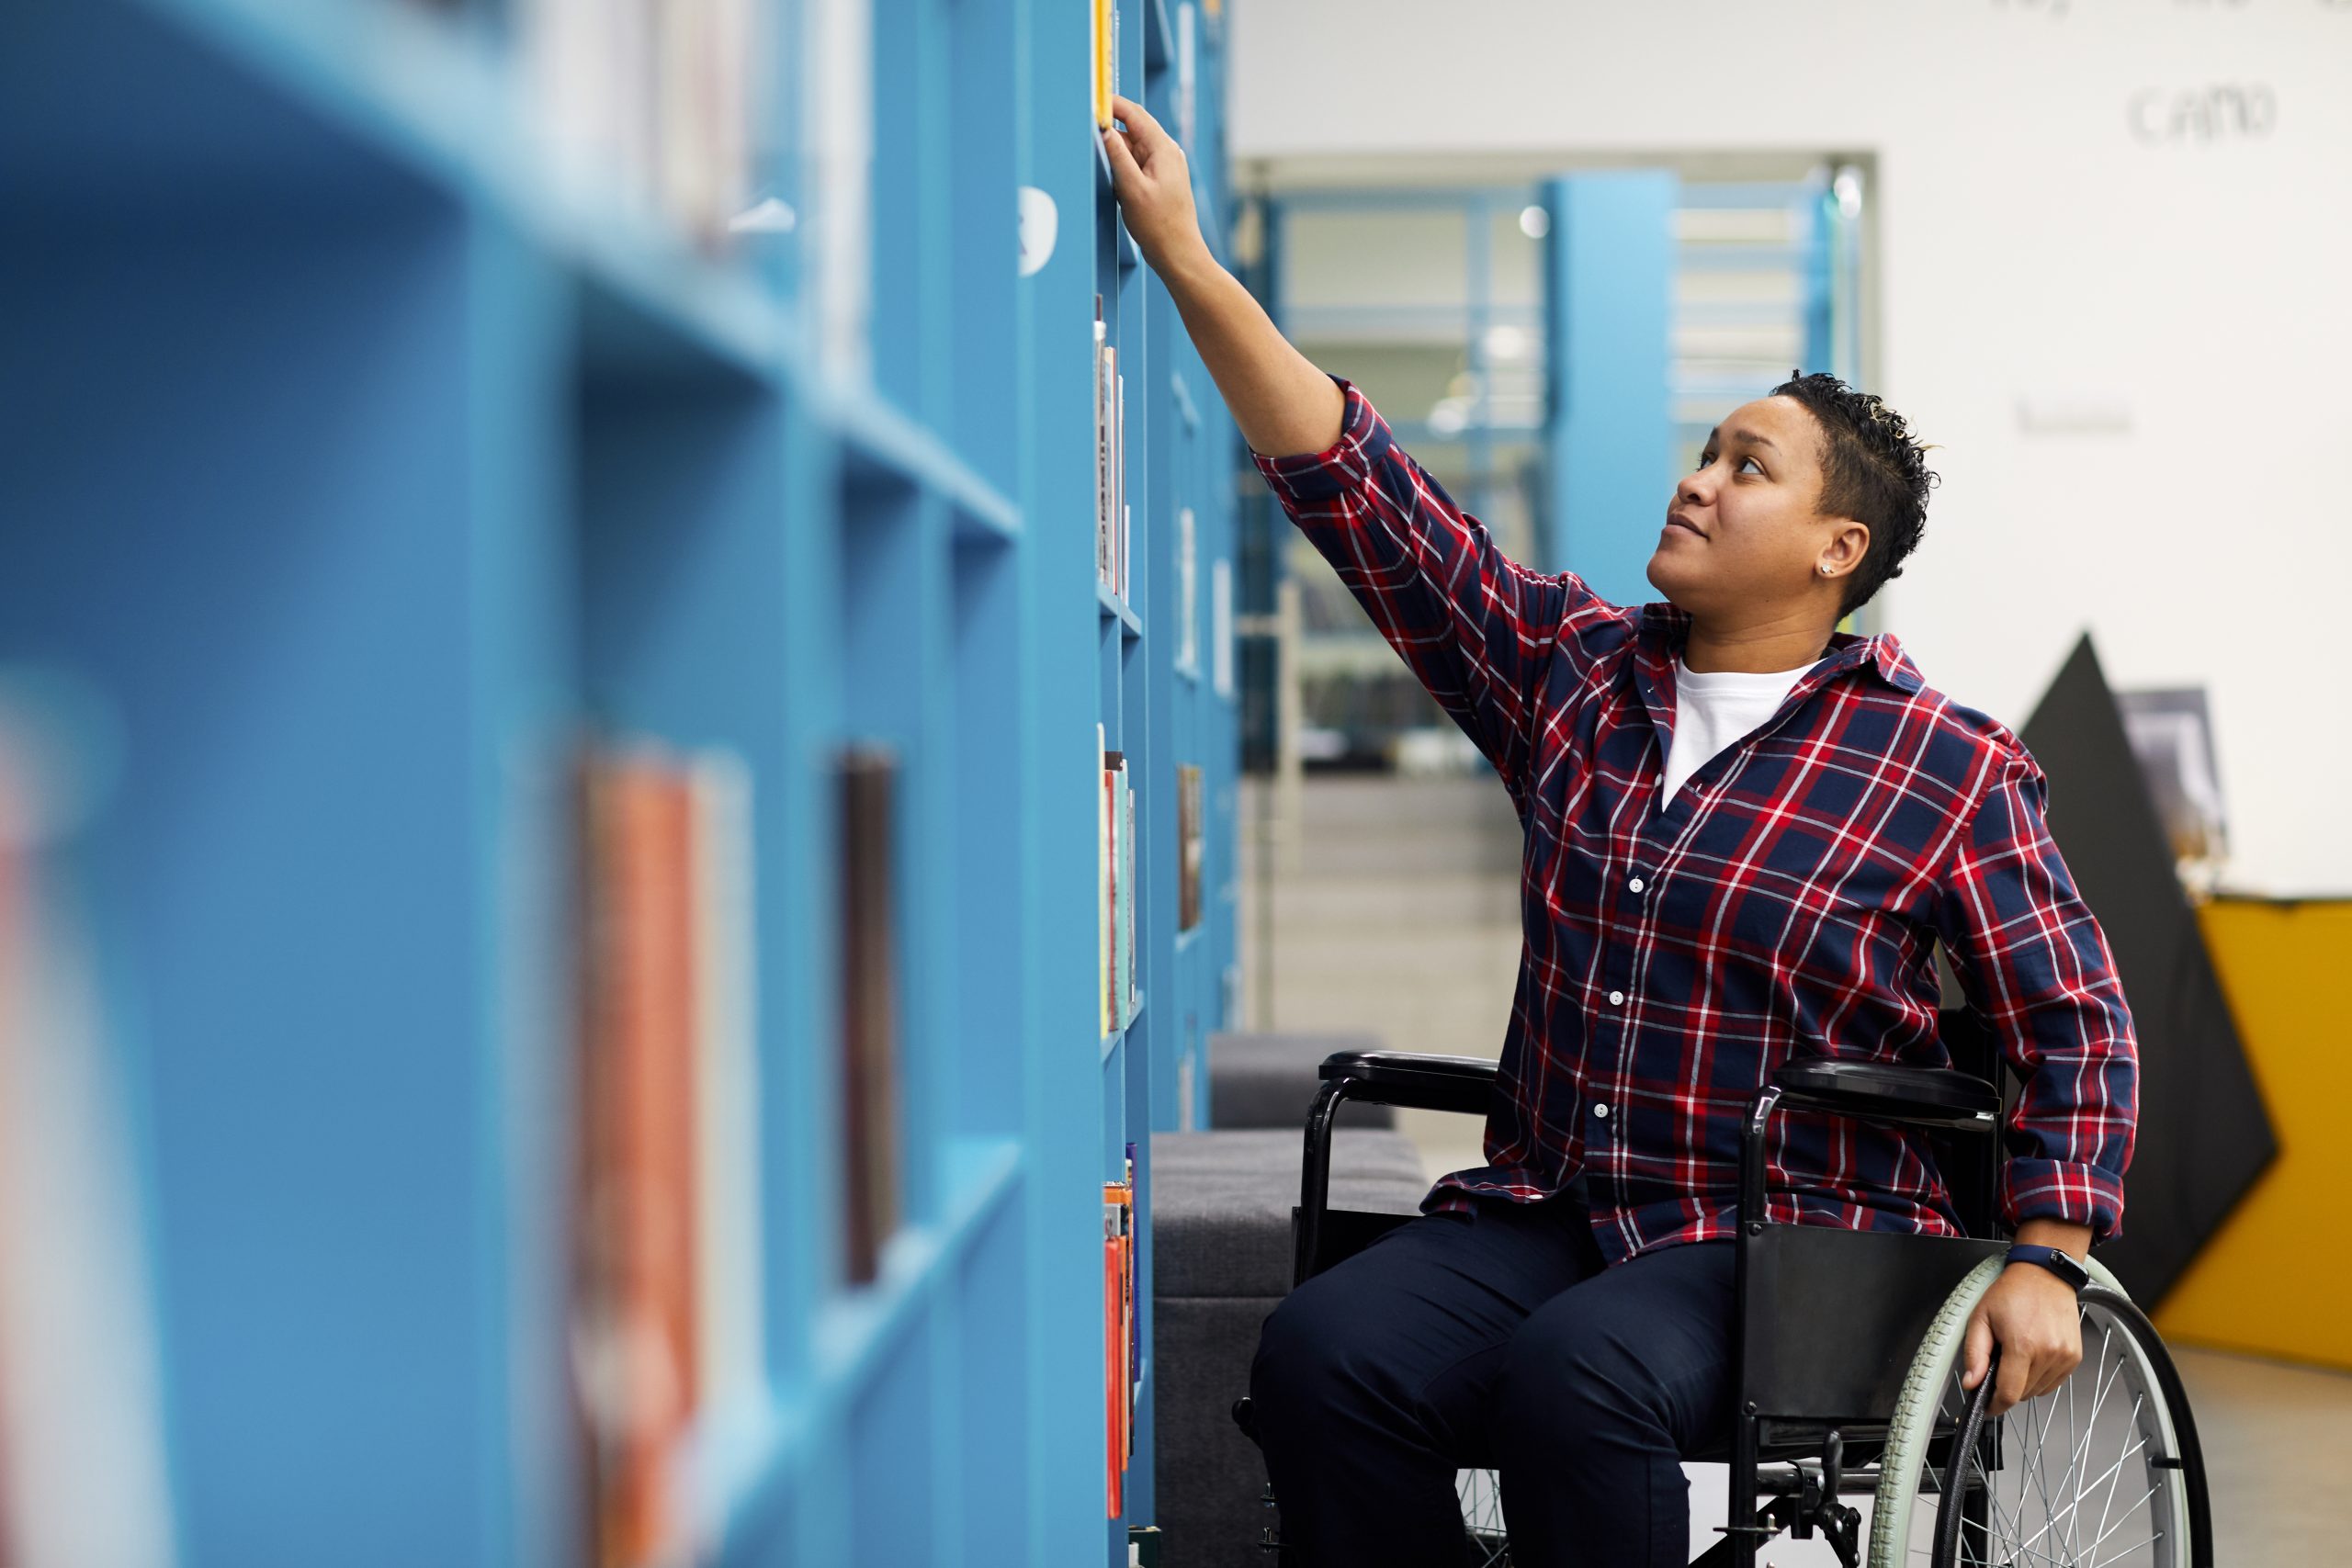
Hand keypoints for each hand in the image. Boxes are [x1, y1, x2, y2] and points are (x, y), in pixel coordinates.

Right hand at [1102, 94, 1209, 281]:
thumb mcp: (1131, 188)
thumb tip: (1103, 128)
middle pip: (1132, 128)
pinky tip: (1116, 182)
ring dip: (1115, 152)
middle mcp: (1166, 152)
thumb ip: (1117, 155)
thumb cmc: (1158, 225)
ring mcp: (1165, 165)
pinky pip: (1136, 162)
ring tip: (1104, 169)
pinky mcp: (1160, 178)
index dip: (1111, 103)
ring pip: (1133, 147)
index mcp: (1163, 148)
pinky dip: (1122, 166)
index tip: (1090, 100)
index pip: (1134, 113)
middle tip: (1087, 133)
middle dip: (1110, 129)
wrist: (1178, 252)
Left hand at [1959, 1262, 2084, 1417]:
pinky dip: (2040, 1377)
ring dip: (2024, 1382)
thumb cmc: (2012, 1292)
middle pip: (2023, 1394)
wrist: (2044, 1275)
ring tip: (2017, 1352)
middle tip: (1999, 1361)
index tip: (1986, 1406)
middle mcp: (2049, 1353)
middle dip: (2006, 1386)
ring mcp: (2065, 1357)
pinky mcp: (2075, 1357)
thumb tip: (1971, 1383)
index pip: (2009, 1395)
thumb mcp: (1980, 1318)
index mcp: (2023, 1345)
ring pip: (2038, 1390)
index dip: (1994, 1405)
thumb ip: (1975, 1354)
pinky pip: (2053, 1382)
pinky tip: (2032, 1355)